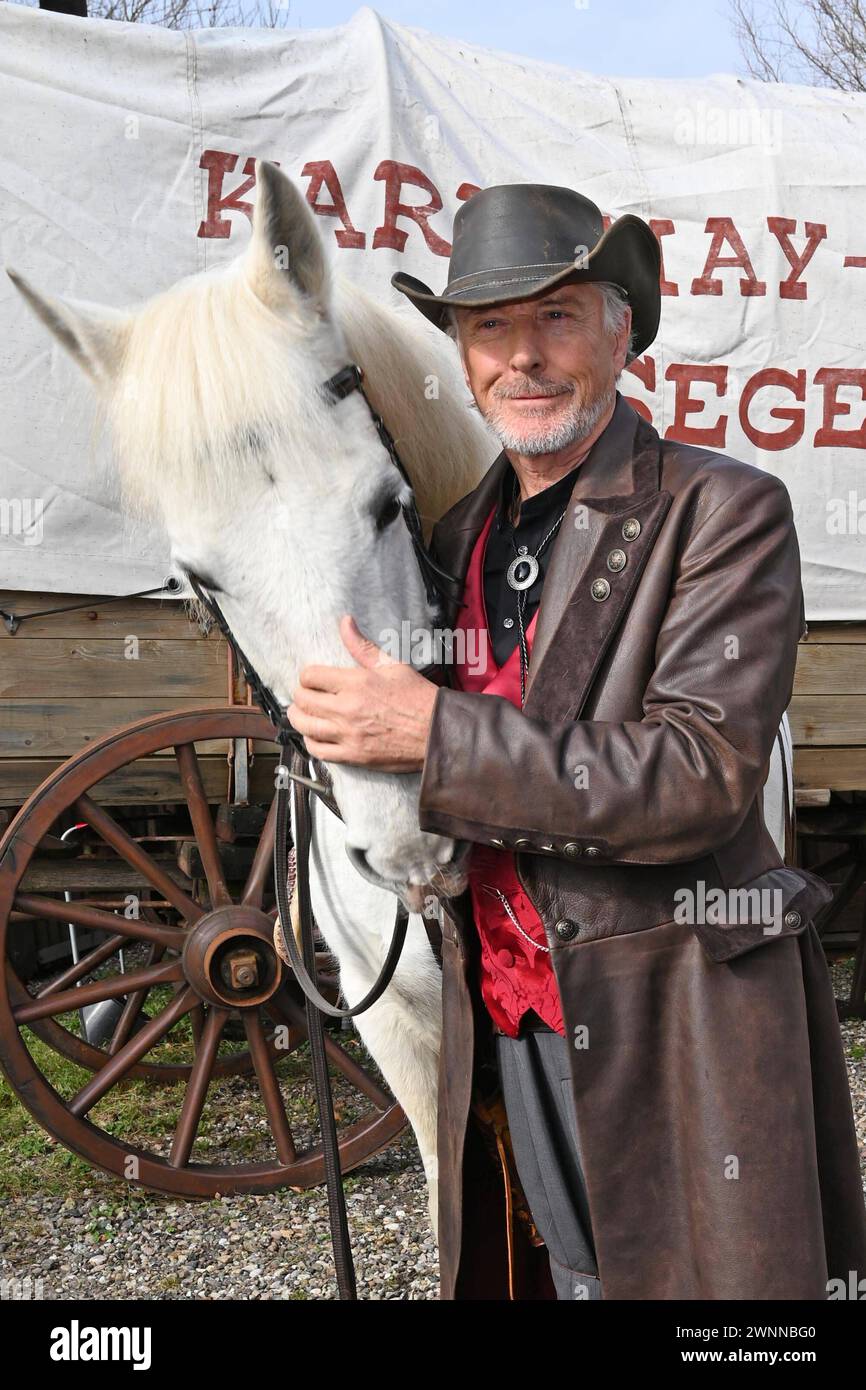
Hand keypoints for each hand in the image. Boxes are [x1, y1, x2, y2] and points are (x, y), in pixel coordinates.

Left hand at [286, 615, 438, 771]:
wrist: (437, 732)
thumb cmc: (418, 698)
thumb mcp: (392, 666)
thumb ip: (362, 646)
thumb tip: (345, 622)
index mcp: (356, 683)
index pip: (310, 676)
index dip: (307, 676)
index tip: (312, 680)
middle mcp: (347, 708)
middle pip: (302, 700)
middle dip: (301, 695)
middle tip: (306, 696)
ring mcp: (348, 734)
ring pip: (305, 725)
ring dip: (300, 718)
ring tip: (304, 714)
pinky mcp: (353, 756)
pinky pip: (318, 751)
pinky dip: (311, 742)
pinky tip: (317, 735)